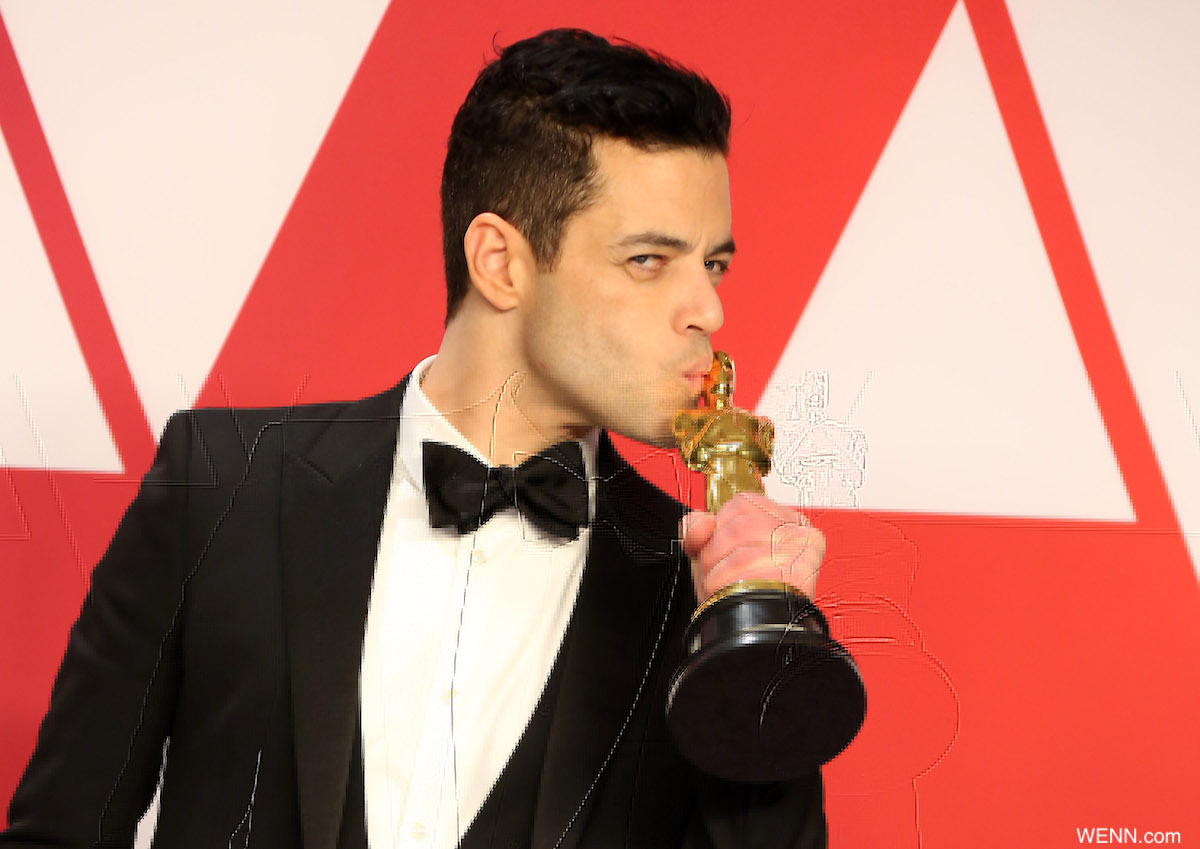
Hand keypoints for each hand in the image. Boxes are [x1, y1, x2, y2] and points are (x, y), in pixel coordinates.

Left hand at [679, 492, 823, 601]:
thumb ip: (700, 531)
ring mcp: (799, 553)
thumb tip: (699, 523)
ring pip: (741, 547)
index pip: (742, 503)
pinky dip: (728, 586)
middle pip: (739, 525)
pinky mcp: (798, 575)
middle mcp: (797, 532)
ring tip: (728, 586)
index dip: (718, 526)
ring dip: (719, 572)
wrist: (762, 635)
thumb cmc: (745, 594)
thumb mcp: (716, 555)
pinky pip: (748, 572)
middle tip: (723, 573)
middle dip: (715, 554)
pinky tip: (735, 594)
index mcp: (784, 520)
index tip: (720, 546)